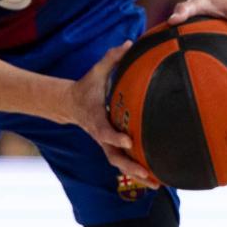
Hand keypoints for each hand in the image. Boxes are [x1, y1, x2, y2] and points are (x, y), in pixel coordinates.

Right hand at [65, 41, 158, 187]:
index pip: (104, 131)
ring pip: (119, 164)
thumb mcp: (95, 71)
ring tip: (156, 184)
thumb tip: (129, 43)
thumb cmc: (86, 87)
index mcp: (95, 119)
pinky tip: (155, 180)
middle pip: (113, 156)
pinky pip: (123, 163)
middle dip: (129, 166)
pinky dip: (136, 173)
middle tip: (147, 172)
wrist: (69, 104)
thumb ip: (112, 58)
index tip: (127, 141)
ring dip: (136, 175)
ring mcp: (105, 144)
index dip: (114, 137)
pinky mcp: (110, 147)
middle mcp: (100, 135)